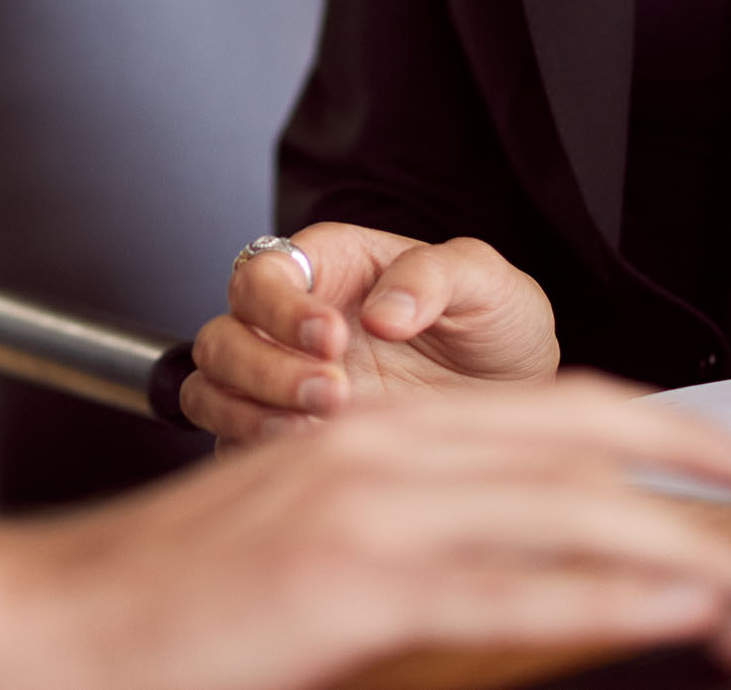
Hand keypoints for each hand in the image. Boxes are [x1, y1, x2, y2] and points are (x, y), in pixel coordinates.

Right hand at [0, 377, 730, 689]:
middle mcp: (372, 450)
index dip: (647, 425)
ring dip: (688, 547)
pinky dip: (618, 588)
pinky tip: (682, 606)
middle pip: (573, 435)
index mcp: (362, 437)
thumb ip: (395, 548)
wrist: (48, 622)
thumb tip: (496, 577)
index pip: (537, 407)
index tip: (724, 460)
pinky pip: (516, 580)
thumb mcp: (298, 557)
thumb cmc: (163, 607)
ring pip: (566, 506)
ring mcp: (364, 510)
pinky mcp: (352, 579)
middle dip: (692, 464)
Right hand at [183, 225, 560, 443]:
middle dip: (266, 367)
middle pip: (224, 335)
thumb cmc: (495, 329)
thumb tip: (384, 313)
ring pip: (213, 388)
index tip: (332, 337)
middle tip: (334, 392)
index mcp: (328, 268)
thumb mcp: (487, 284)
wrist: (518, 407)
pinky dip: (254, 454)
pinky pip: (232, 446)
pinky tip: (310, 462)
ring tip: (316, 432)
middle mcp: (289, 324)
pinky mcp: (286, 438)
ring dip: (249, 412)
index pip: (263, 273)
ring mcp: (282, 384)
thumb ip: (435, 276)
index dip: (282, 305)